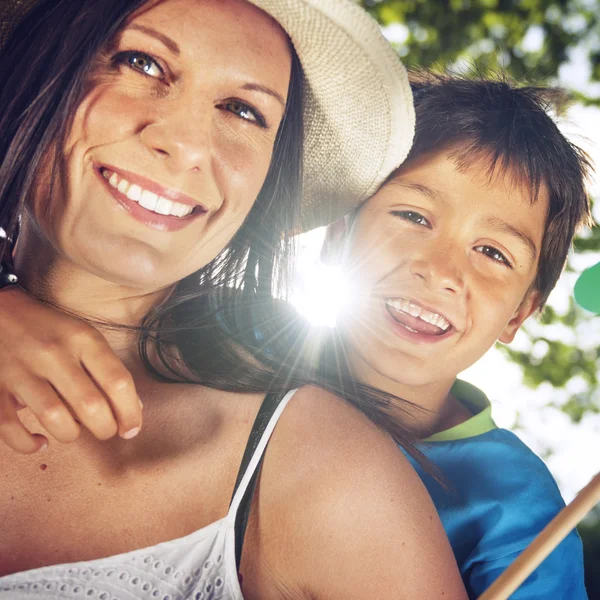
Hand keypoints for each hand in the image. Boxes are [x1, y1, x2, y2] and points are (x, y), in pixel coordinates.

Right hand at [0, 286, 142, 452]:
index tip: (132, 429)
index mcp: (83, 339)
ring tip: (74, 431)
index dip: (130, 413)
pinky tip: (40, 442)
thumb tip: (133, 408)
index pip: (118, 382)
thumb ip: (108, 369)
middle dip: (105, 428)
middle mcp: (54, 354)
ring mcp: (21, 370)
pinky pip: (9, 427)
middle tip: (106, 430)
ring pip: (54, 417)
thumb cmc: (51, 328)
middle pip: (90, 405)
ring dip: (71, 434)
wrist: (0, 311)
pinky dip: (27, 443)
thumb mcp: (85, 336)